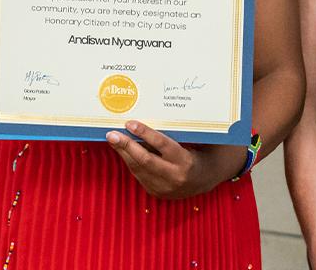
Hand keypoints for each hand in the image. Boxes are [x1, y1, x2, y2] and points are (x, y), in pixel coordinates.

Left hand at [105, 120, 245, 199]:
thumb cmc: (195, 152)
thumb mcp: (188, 142)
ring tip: (113, 140)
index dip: (145, 133)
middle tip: (112, 134)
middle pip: (145, 159)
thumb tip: (143, 122)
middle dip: (126, 146)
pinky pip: (139, 175)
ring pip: (138, 168)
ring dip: (123, 153)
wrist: (204, 179)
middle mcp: (175, 177)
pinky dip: (130, 162)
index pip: (162, 145)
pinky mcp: (157, 193)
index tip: (130, 123)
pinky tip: (123, 151)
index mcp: (186, 161)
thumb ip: (169, 135)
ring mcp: (165, 187)